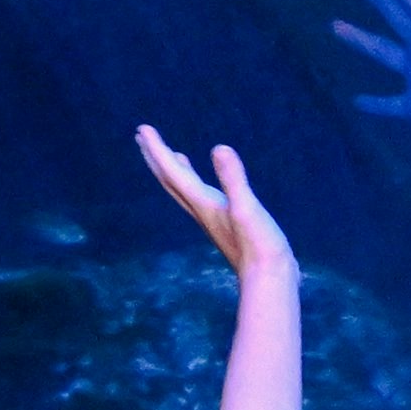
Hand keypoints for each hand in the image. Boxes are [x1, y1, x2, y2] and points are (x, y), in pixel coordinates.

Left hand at [137, 124, 295, 284]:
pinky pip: (202, 198)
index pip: (173, 171)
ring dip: (173, 170)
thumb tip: (219, 147)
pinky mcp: (226, 225)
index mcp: (204, 204)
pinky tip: (206, 184)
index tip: (142, 128)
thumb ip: (233, 178)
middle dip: (155, 157)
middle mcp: (202, 211)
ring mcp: (213, 219)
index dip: (157, 149)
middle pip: (170, 180)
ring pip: (184, 190)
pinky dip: (197, 183)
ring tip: (169, 154)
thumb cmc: (260, 247)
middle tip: (141, 136)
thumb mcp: (247, 208)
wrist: (269, 280)